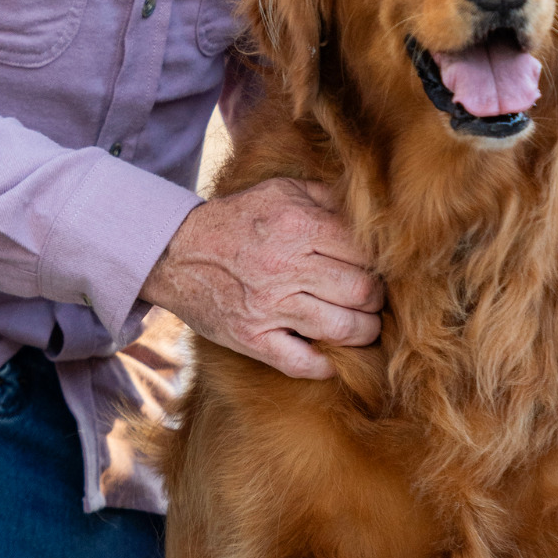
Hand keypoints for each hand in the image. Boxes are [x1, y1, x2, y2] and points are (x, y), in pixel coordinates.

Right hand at [145, 179, 382, 380]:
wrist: (177, 252)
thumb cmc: (238, 220)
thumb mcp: (281, 191)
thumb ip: (327, 199)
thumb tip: (372, 215)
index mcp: (297, 225)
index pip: (364, 252)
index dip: (380, 264)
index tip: (380, 271)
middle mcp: (286, 266)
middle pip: (362, 291)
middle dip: (377, 299)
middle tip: (374, 300)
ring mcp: (269, 306)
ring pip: (344, 329)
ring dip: (365, 332)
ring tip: (364, 327)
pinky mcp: (253, 338)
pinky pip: (303, 362)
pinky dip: (326, 366)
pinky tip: (334, 357)